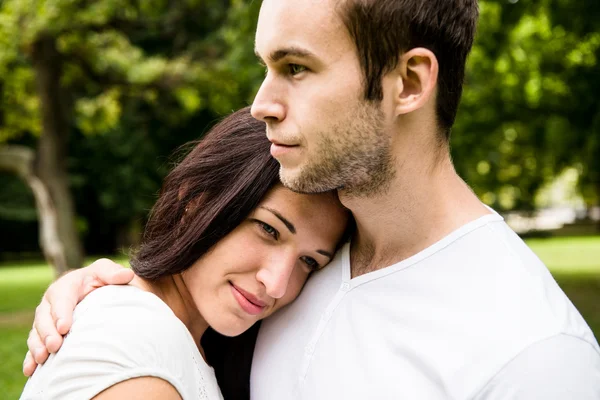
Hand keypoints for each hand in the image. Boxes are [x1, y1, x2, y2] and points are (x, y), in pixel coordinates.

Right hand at [23, 258, 133, 375]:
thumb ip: (113, 273)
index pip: (61, 298)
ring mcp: (46, 320)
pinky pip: (35, 346)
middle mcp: (51, 303)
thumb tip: (126, 275)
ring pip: (36, 333)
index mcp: (65, 286)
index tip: (64, 327)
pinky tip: (31, 371)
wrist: (97, 291)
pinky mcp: (44, 334)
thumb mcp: (106, 272)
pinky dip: (31, 358)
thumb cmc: (102, 280)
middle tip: (54, 346)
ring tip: (43, 358)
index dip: (61, 313)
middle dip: (47, 332)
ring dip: (38, 346)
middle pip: (44, 317)